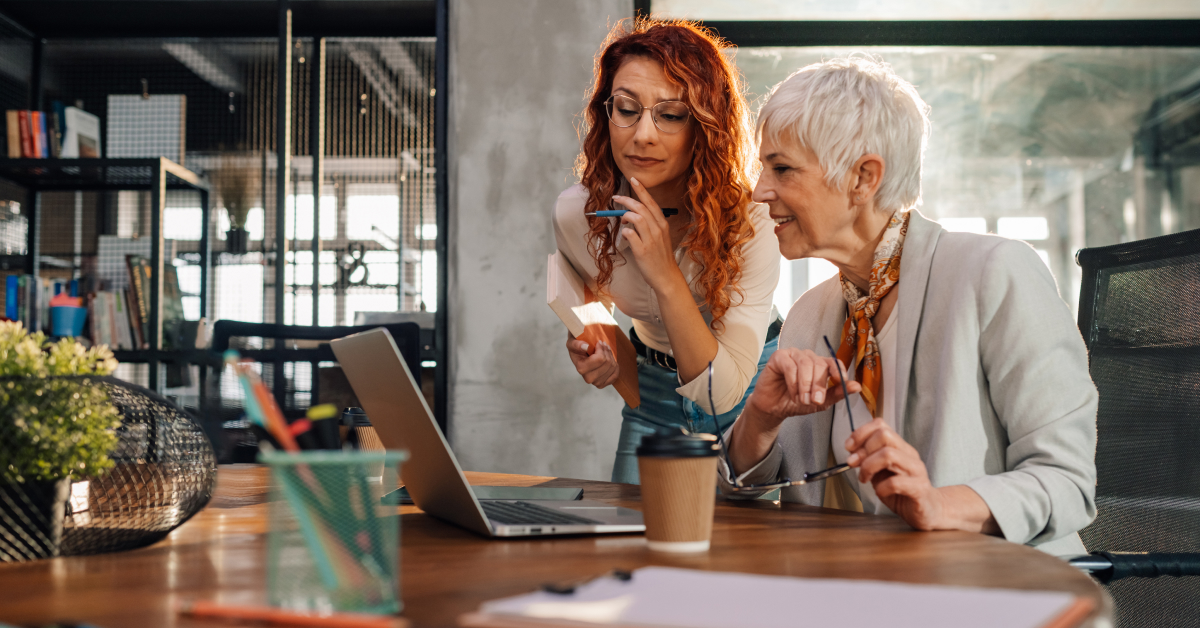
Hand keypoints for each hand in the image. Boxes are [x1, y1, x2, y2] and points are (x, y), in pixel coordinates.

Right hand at [566, 333, 618, 388]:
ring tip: (606, 352)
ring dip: (611, 357)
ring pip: (612, 367)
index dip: (602, 348)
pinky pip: (615, 374)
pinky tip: (610, 361)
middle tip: (604, 345)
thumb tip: (586, 347)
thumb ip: (577, 344)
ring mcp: (597, 383)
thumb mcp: (572, 342)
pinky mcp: (603, 384)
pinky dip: (615, 366)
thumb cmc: (576, 348)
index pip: (600, 359)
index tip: (599, 342)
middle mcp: (588, 378)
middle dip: (607, 352)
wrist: (578, 355)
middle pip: (607, 363)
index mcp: (581, 368)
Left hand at [613, 178, 682, 292]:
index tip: (633, 179)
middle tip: (616, 198)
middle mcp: (658, 229)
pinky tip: (625, 234)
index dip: (641, 190)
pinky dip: (625, 232)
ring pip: (636, 218)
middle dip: (626, 200)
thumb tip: (630, 219)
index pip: (651, 202)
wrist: (666, 276)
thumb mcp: (659, 237)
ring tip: (622, 220)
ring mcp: (650, 240)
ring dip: (625, 215)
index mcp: (662, 224)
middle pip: (641, 207)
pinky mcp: (643, 250)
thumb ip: (647, 226)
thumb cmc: (661, 256)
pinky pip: (630, 235)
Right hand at [744, 348, 860, 428]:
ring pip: (806, 364)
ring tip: (802, 400)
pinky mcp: (779, 356)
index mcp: (820, 365)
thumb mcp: (820, 402)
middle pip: (820, 364)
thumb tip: (857, 386)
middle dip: (819, 385)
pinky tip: (792, 393)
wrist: (774, 409)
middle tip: (815, 401)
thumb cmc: (795, 402)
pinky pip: (790, 366)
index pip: (834, 362)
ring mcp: (794, 355)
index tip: (839, 381)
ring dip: (805, 385)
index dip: (838, 370)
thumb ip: (837, 393)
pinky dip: (793, 382)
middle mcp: (808, 357)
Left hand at [845, 418, 945, 529]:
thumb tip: (851, 452)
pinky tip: (880, 492)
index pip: (881, 425)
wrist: (928, 509)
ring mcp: (916, 470)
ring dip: (868, 466)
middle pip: (885, 435)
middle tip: (854, 464)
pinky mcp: (920, 489)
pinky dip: (881, 487)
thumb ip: (869, 460)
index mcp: (900, 447)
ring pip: (889, 455)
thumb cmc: (902, 490)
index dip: (860, 433)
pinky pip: (896, 482)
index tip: (848, 447)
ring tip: (864, 478)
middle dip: (863, 449)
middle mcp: (909, 454)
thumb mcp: (880, 472)